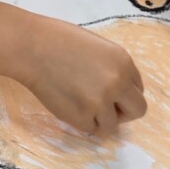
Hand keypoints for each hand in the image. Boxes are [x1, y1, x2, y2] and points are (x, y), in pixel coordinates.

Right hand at [17, 18, 147, 135]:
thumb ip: (113, 68)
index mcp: (124, 62)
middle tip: (105, 108)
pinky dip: (80, 121)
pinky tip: (67, 103)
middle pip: (138, 110)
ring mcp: (101, 102)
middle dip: (123, 111)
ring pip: (112, 125)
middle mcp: (118, 83)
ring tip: (79, 103)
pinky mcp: (82, 117)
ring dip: (99, 118)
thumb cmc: (59, 40)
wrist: (31, 48)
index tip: (109, 92)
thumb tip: (118, 91)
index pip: (138, 88)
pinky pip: (90, 128)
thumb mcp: (98, 47)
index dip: (123, 92)